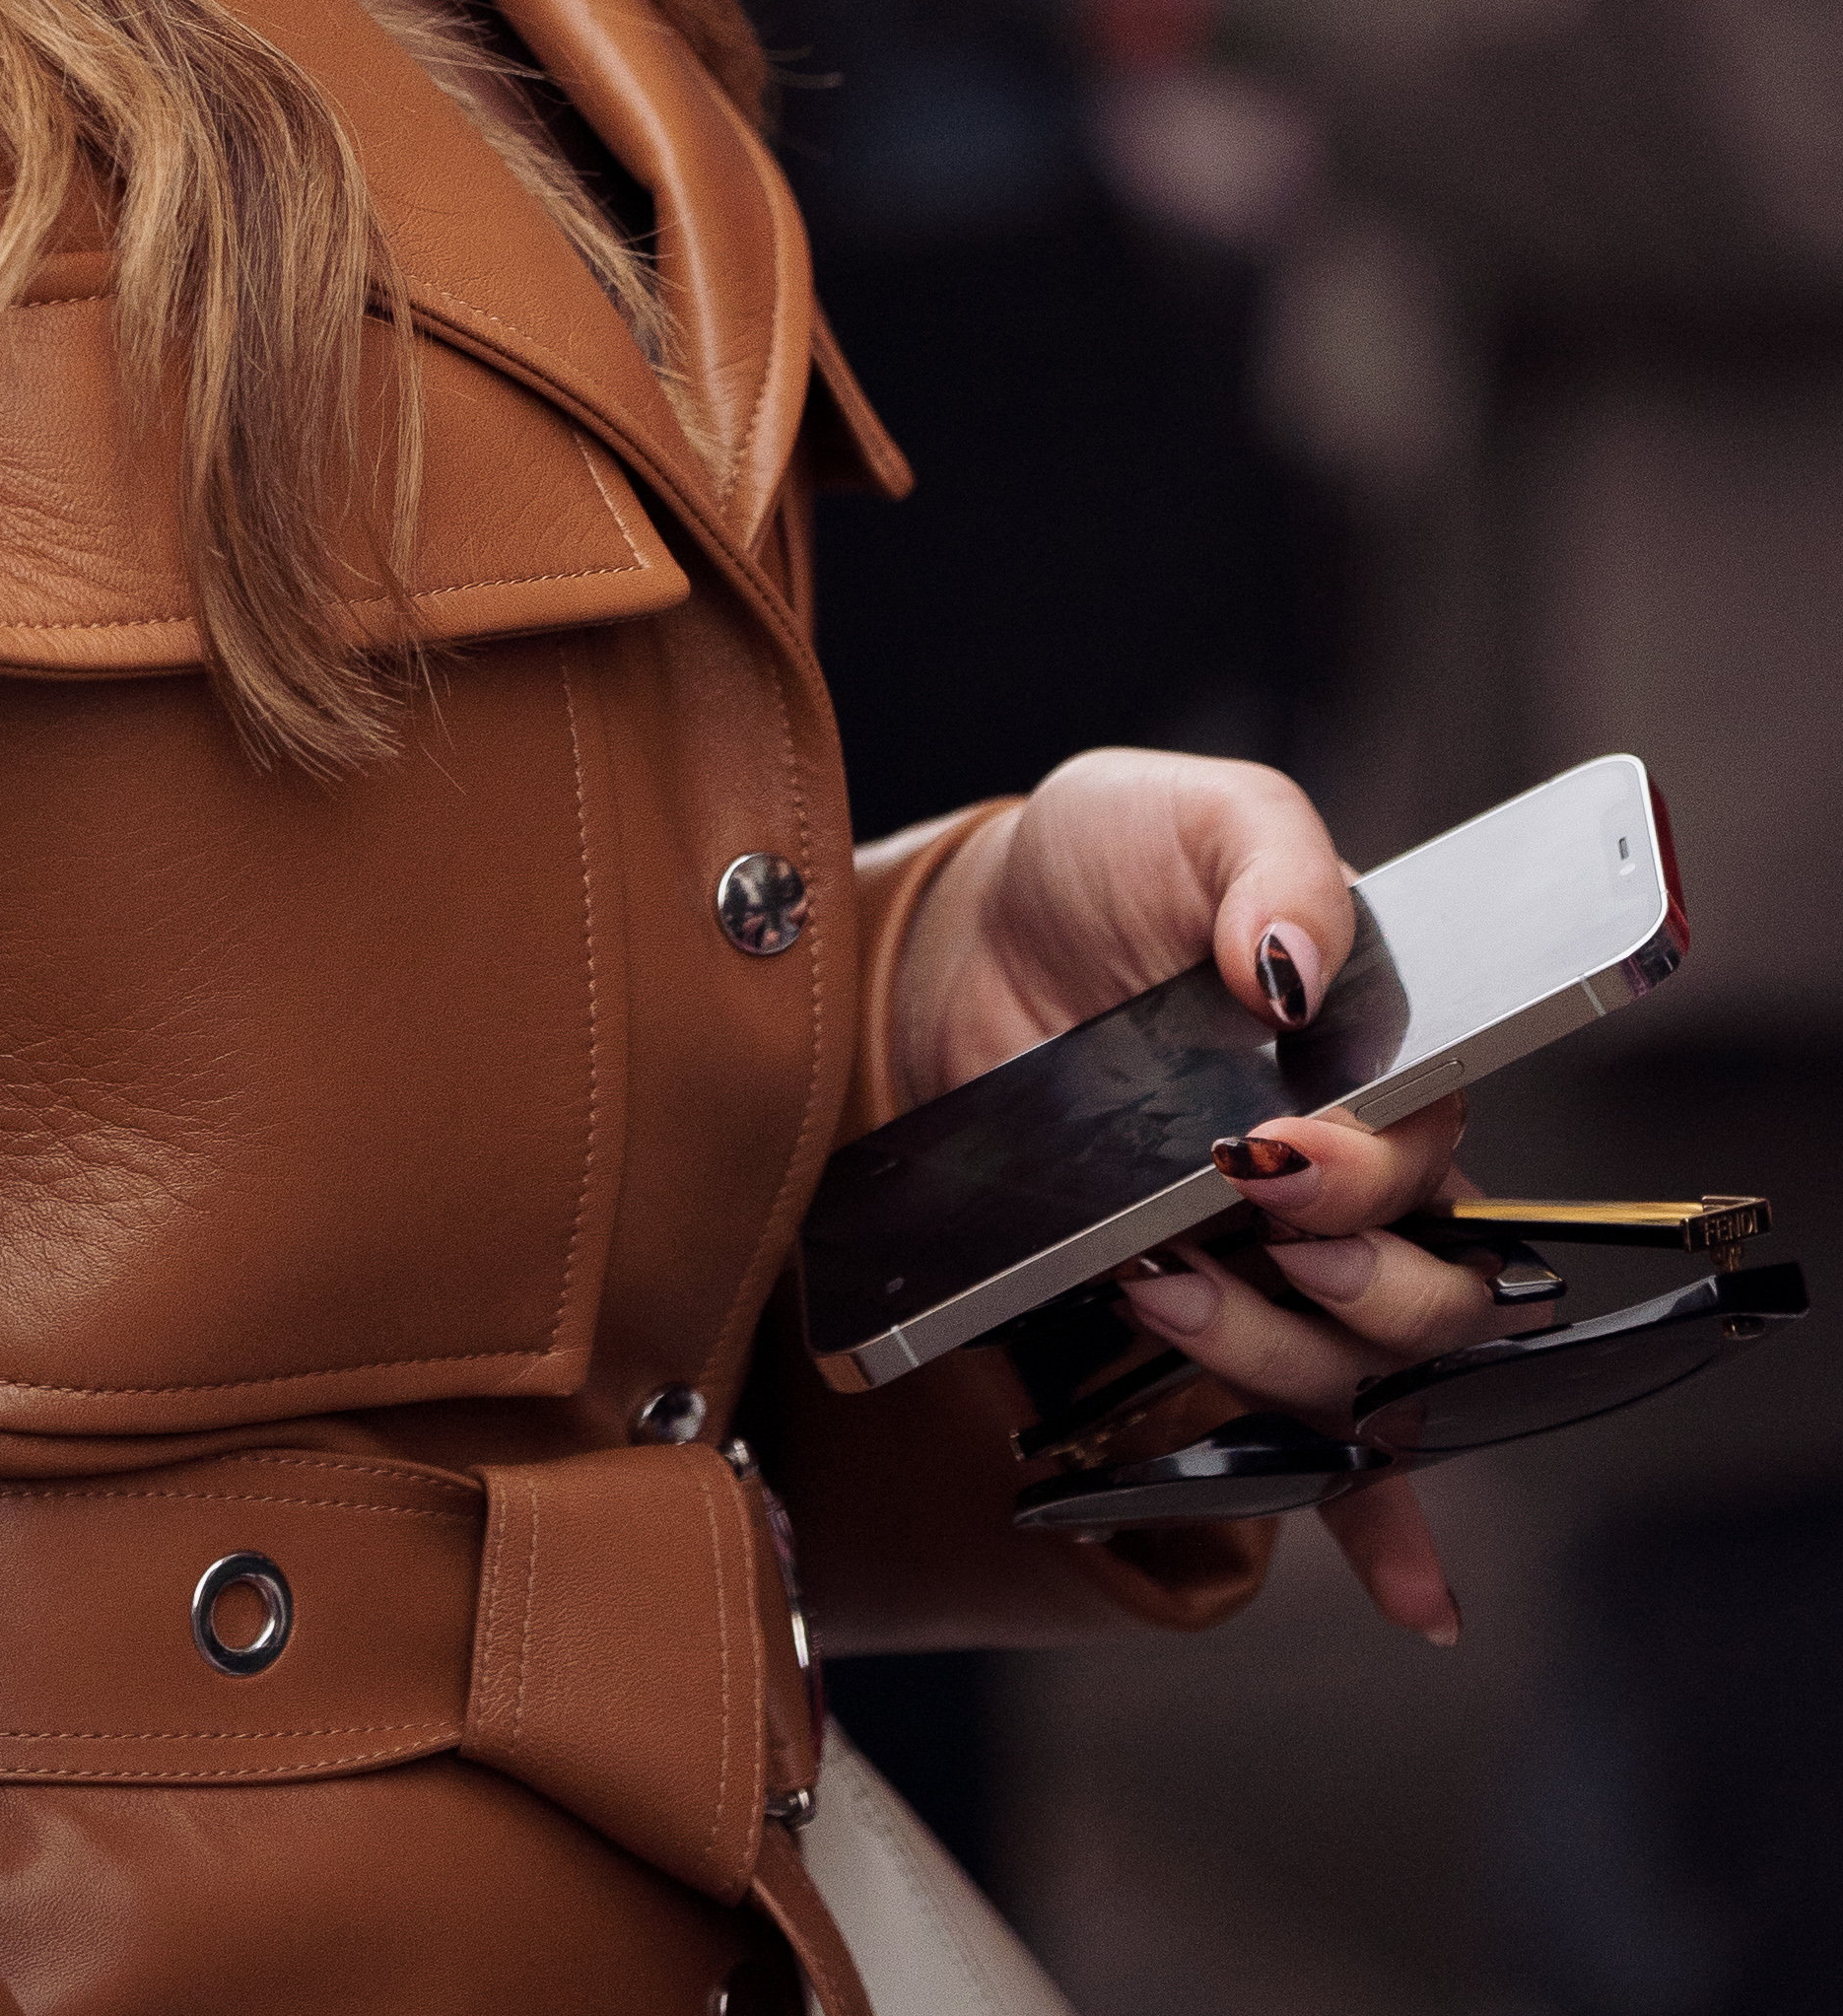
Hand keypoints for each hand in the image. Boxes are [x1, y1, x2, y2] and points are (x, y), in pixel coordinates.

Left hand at [887, 747, 1483, 1647]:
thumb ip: (1266, 858)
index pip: (1440, 1144)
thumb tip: (1294, 961)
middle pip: (1426, 1287)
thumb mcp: (1180, 813)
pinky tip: (1415, 1597)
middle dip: (1348, 1271)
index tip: (1289, 1152)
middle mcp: (1350, 1183)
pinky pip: (1322, 1459)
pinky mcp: (1206, 1326)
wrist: (968, 941)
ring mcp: (1278, 1269)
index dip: (1384, 1169)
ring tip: (1159, 1279)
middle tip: (1238, 1205)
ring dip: (1275, 1355)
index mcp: (1375, 1059)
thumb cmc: (1096, 871)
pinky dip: (1378, 1529)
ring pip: (1352, 1374)